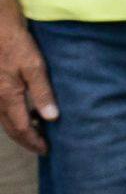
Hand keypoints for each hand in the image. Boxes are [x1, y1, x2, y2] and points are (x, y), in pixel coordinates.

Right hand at [0, 9, 55, 154]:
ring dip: (19, 128)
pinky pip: (1, 108)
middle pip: (10, 128)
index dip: (33, 141)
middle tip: (42, 146)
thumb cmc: (17, 44)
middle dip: (26, 139)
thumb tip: (51, 117)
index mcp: (8, 97)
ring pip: (4, 119)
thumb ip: (42, 92)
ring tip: (38, 130)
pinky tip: (26, 110)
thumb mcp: (34, 66)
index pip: (21, 129)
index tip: (46, 150)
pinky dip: (13, 115)